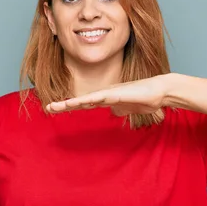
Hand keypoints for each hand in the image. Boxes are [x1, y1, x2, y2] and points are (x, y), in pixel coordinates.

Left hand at [46, 74, 173, 116]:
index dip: (69, 105)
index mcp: (105, 99)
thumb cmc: (144, 99)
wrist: (159, 92)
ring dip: (72, 103)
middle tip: (48, 107)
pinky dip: (89, 100)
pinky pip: (101, 97)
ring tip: (57, 106)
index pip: (83, 103)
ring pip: (86, 99)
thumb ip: (118, 109)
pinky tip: (79, 102)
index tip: (55, 108)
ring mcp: (110, 93)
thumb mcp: (126, 108)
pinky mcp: (118, 93)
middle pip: (80, 101)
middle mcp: (104, 95)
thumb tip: (113, 114)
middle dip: (64, 105)